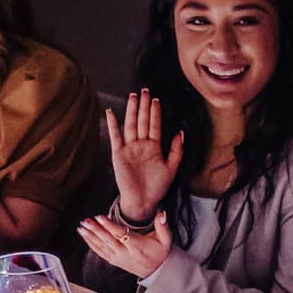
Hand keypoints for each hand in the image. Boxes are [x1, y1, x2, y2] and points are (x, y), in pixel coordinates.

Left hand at [77, 209, 172, 280]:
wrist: (158, 272)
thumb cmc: (161, 253)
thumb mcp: (166, 240)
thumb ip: (163, 226)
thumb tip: (161, 213)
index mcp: (137, 246)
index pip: (120, 235)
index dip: (109, 226)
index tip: (99, 217)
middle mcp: (126, 253)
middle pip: (108, 240)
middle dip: (96, 230)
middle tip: (86, 221)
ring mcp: (119, 258)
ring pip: (102, 246)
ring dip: (90, 236)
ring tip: (81, 227)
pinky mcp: (114, 261)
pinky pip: (100, 252)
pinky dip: (91, 243)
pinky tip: (85, 235)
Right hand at [106, 90, 183, 224]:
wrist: (143, 201)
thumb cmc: (157, 187)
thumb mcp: (171, 168)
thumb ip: (176, 151)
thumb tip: (180, 133)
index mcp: (154, 147)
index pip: (154, 125)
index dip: (155, 113)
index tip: (156, 100)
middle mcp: (141, 145)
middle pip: (142, 121)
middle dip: (144, 106)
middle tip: (145, 90)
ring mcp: (129, 148)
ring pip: (130, 125)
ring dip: (131, 111)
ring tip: (133, 96)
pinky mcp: (118, 154)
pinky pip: (115, 137)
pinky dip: (113, 125)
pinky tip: (111, 113)